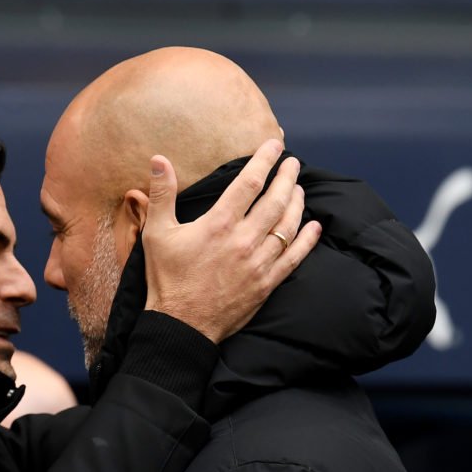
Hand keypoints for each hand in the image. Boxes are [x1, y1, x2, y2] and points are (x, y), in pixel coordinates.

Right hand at [143, 137, 320, 342]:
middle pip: (275, 200)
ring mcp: (258, 263)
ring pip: (288, 225)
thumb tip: (159, 160)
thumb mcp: (157, 234)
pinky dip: (307, 240)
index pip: (249, 182)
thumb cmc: (167, 279)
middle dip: (287, 177)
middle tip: (293, 163)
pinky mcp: (266, 284)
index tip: (275, 146)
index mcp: (219, 224)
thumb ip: (162, 195)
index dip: (265, 160)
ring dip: (297, 203)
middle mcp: (243, 240)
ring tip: (299, 189)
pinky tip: (314, 226)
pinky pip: (294, 257)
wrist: (181, 326)